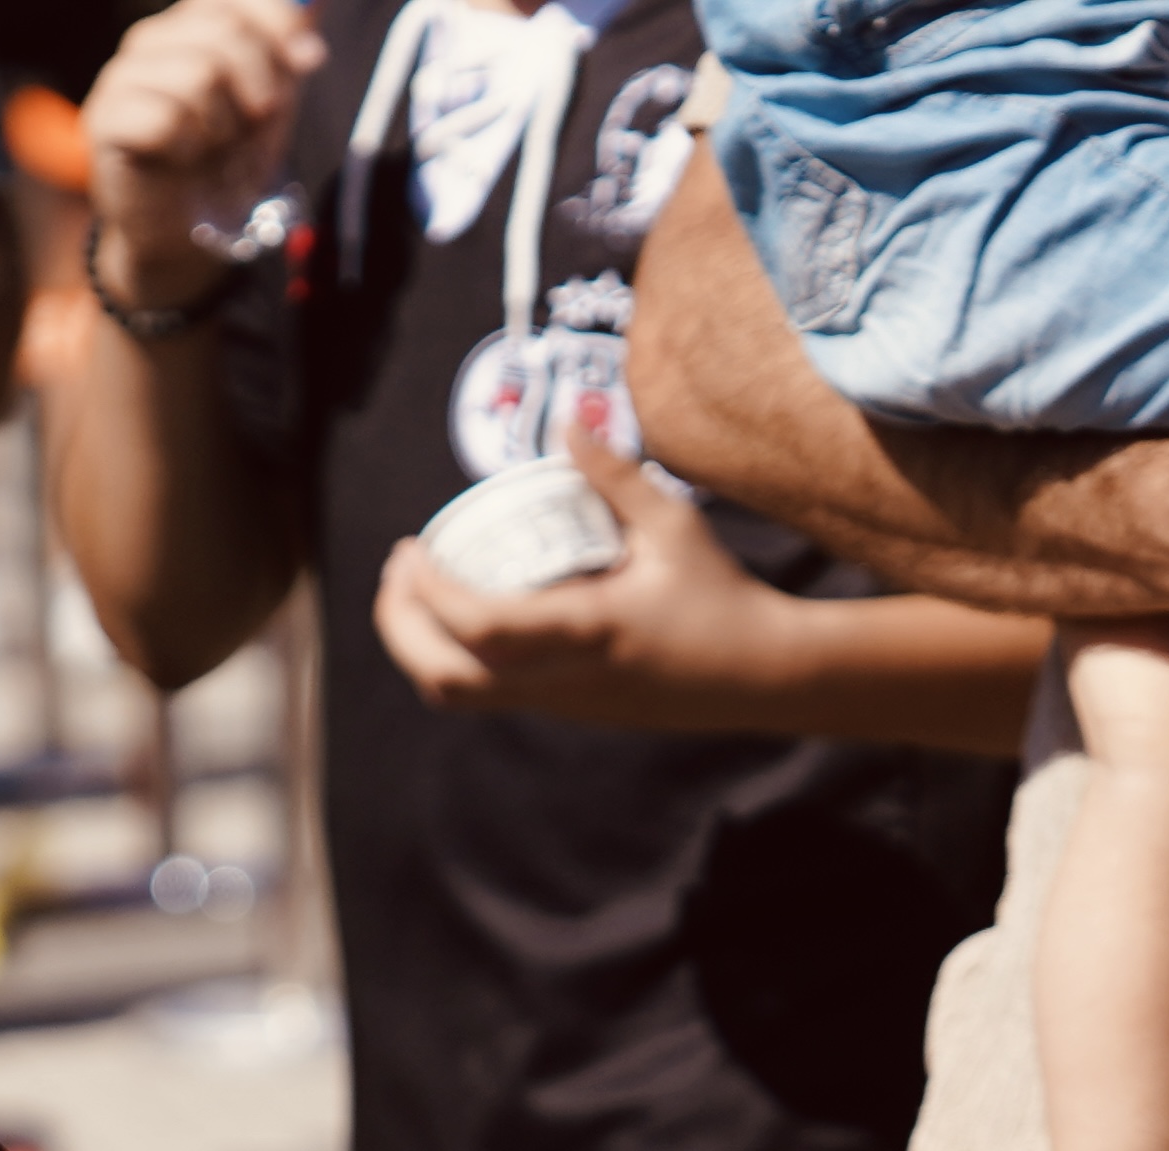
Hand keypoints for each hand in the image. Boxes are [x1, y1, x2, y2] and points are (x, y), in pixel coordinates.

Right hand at [80, 0, 320, 296]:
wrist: (190, 235)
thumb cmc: (225, 165)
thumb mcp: (270, 103)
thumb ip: (284, 52)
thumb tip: (311, 10)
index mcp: (188, 29)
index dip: (278, 22)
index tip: (309, 60)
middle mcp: (149, 43)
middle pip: (223, 30)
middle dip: (261, 84)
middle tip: (255, 122)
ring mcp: (121, 78)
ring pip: (197, 74)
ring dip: (223, 124)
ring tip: (212, 146)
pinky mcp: (105, 120)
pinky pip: (165, 118)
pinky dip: (188, 147)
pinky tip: (182, 159)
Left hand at [372, 430, 796, 729]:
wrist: (768, 678)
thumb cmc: (725, 599)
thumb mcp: (675, 526)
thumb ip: (615, 475)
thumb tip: (568, 422)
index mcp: (588, 633)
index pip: (479, 628)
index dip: (427, 592)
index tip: (412, 546)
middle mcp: (565, 680)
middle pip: (445, 680)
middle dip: (400, 626)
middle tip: (401, 568)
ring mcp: (565, 704)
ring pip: (460, 694)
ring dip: (422, 643)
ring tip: (421, 588)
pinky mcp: (571, 710)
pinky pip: (490, 691)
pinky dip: (457, 653)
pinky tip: (468, 608)